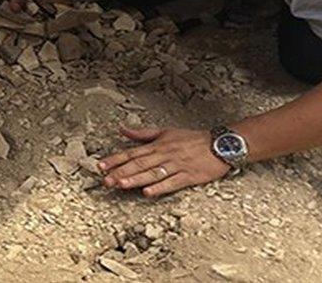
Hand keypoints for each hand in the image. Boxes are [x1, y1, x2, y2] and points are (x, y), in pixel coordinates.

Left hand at [98, 126, 229, 196]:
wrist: (220, 144)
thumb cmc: (192, 139)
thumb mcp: (166, 132)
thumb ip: (142, 134)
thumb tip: (122, 129)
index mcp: (157, 145)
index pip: (132, 153)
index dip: (115, 159)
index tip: (100, 165)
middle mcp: (164, 155)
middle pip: (139, 164)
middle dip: (121, 172)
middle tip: (105, 179)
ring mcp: (176, 166)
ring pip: (152, 173)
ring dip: (135, 179)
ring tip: (120, 185)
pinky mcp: (189, 176)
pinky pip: (172, 183)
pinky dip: (159, 187)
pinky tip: (148, 192)